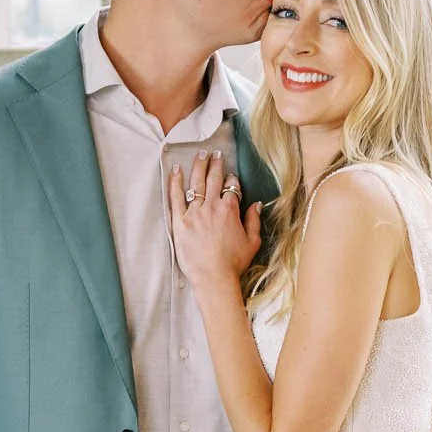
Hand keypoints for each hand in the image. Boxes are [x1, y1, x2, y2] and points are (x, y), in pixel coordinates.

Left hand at [167, 151, 260, 294]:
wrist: (214, 277)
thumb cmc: (233, 263)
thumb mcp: (252, 242)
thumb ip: (254, 220)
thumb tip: (256, 205)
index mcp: (230, 210)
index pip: (231, 186)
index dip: (231, 179)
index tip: (230, 176)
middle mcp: (212, 207)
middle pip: (213, 178)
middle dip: (215, 164)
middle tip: (215, 154)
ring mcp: (195, 213)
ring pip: (196, 183)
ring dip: (198, 166)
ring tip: (200, 155)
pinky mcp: (180, 221)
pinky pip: (176, 197)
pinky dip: (175, 182)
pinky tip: (176, 171)